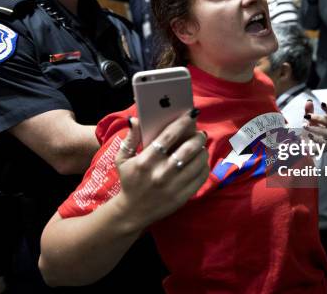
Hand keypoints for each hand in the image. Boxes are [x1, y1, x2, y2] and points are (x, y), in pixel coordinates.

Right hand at [114, 110, 208, 228]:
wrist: (132, 212)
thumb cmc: (129, 180)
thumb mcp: (122, 159)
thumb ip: (130, 138)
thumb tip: (134, 119)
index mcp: (145, 161)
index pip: (169, 136)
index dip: (182, 122)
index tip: (191, 114)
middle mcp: (160, 173)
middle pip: (188, 149)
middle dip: (198, 137)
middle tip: (200, 133)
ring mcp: (173, 186)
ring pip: (198, 163)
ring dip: (202, 151)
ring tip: (200, 146)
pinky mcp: (182, 197)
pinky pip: (201, 178)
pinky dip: (204, 166)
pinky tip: (201, 161)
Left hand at [302, 100, 326, 143]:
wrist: (311, 146)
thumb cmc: (313, 130)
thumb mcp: (309, 120)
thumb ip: (309, 111)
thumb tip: (309, 101)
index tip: (322, 103)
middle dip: (318, 118)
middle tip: (307, 116)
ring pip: (326, 132)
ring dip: (315, 128)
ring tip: (305, 126)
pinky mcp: (325, 146)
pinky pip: (322, 142)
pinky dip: (315, 138)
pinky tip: (308, 135)